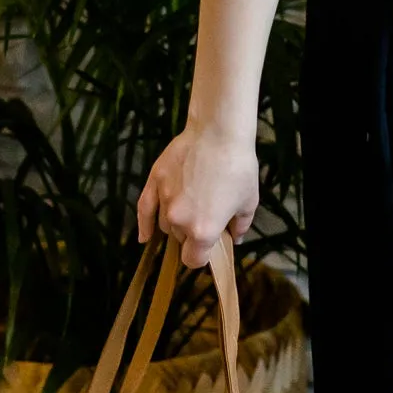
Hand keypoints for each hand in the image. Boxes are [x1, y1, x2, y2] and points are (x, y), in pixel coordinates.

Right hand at [136, 123, 259, 268]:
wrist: (219, 133)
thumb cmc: (239, 168)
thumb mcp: (248, 201)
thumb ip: (240, 226)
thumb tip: (234, 238)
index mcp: (203, 231)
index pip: (193, 260)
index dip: (202, 256)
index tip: (209, 247)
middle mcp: (179, 220)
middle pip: (180, 239)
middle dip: (191, 233)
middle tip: (206, 215)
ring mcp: (164, 200)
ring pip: (165, 223)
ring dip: (175, 221)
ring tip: (191, 204)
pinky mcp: (155, 181)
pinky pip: (144, 209)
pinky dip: (144, 224)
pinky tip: (144, 237)